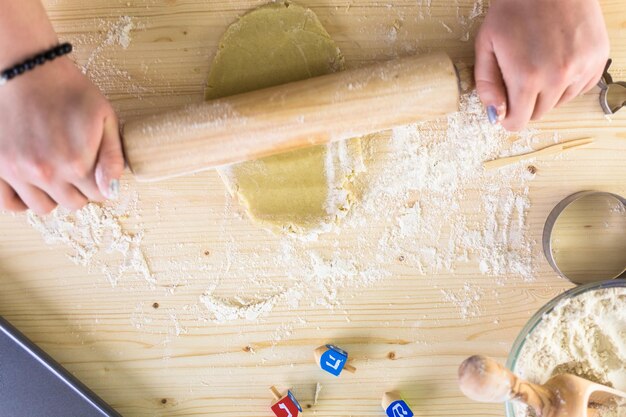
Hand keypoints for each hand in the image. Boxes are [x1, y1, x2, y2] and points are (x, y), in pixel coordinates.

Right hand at [0, 57, 123, 213]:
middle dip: (80, 190)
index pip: (100, 195)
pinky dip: (22, 200)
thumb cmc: (70, 91)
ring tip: (55, 173)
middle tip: (76, 167)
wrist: (27, 70)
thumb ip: (113, 158)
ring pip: (44, 208)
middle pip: (73, 204)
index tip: (96, 168)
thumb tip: (112, 191)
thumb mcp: (105, 118)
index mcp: (77, 163)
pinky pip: (10, 204)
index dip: (101, 182)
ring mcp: (19, 173)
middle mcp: (47, 173)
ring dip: (53, 195)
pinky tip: (32, 184)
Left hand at [475, 0, 609, 130]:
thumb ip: (487, 84)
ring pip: (559, 102)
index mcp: (526, 77)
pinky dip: (567, 82)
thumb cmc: (514, 10)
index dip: (509, 118)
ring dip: (547, 92)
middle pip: (538, 114)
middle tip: (520, 78)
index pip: (518, 122)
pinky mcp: (597, 59)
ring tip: (539, 64)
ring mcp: (581, 68)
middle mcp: (557, 78)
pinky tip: (557, 60)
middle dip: (526, 104)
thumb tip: (495, 114)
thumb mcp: (486, 46)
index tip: (507, 109)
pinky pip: (579, 88)